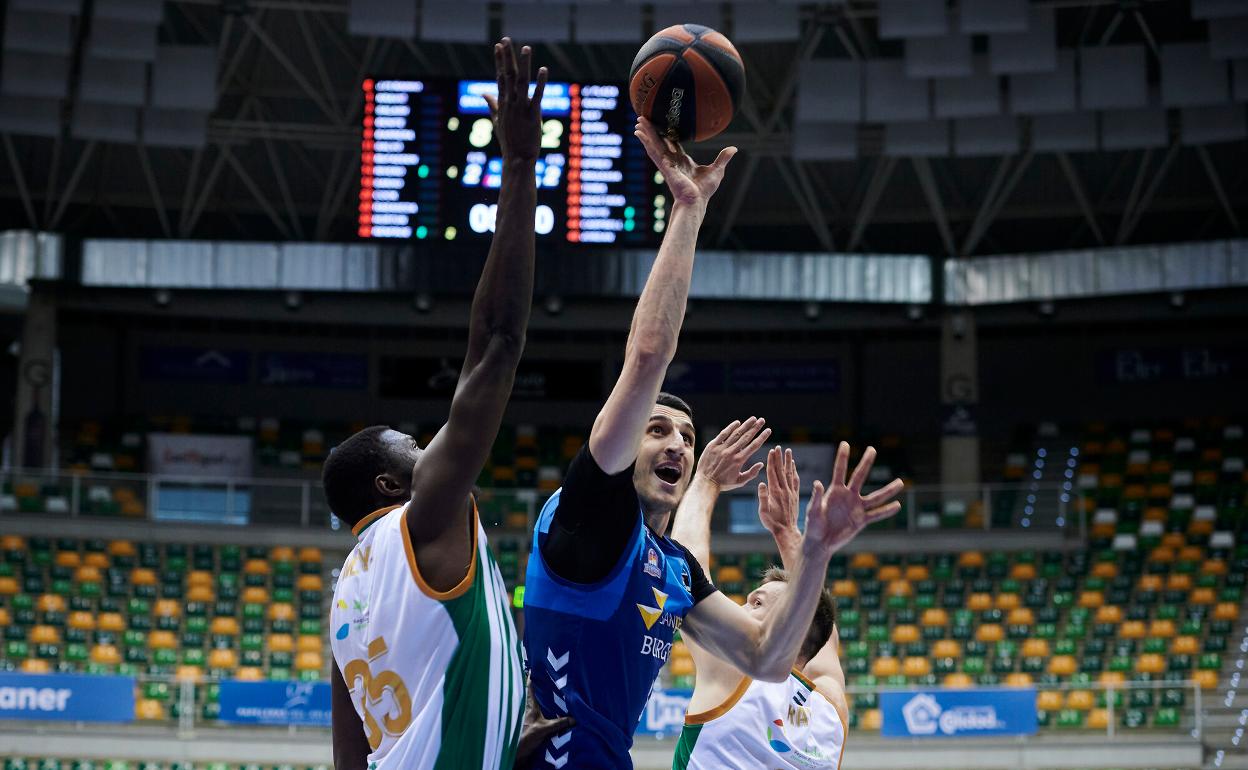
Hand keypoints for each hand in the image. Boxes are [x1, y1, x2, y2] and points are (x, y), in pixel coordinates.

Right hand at [483, 38, 547, 161]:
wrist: (517, 159)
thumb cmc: (509, 141)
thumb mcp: (497, 121)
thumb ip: (491, 105)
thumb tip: (483, 94)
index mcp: (502, 103)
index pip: (499, 77)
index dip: (499, 61)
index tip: (498, 45)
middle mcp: (509, 103)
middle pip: (507, 75)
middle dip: (507, 57)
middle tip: (506, 39)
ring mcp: (520, 109)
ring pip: (521, 82)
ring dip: (523, 64)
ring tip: (526, 48)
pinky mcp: (532, 115)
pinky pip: (536, 96)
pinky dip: (540, 83)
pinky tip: (543, 70)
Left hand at [516, 678, 574, 768]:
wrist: (516, 752)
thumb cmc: (525, 737)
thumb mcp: (544, 729)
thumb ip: (559, 723)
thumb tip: (574, 719)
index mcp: (530, 706)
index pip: (530, 688)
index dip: (531, 678)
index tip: (534, 668)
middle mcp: (528, 710)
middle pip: (531, 694)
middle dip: (537, 687)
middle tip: (545, 678)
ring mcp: (528, 718)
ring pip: (533, 704)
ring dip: (539, 699)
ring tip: (548, 693)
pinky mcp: (529, 726)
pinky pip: (536, 714)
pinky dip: (541, 711)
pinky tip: (548, 712)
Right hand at [634, 117, 735, 207]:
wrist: (696, 201)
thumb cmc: (704, 190)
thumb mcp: (717, 170)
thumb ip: (723, 158)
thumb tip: (734, 149)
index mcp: (682, 161)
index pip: (672, 144)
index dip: (666, 134)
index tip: (661, 124)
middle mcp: (672, 160)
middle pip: (660, 141)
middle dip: (653, 130)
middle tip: (645, 118)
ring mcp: (666, 163)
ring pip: (654, 144)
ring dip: (646, 132)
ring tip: (638, 120)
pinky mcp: (663, 165)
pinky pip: (653, 151)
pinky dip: (646, 141)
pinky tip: (639, 133)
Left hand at [694, 417, 770, 491]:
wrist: (705, 482)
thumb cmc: (723, 483)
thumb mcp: (739, 481)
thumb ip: (752, 473)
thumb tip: (761, 464)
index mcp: (739, 461)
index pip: (754, 446)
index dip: (762, 437)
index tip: (768, 430)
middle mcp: (731, 453)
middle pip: (746, 437)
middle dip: (755, 428)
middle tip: (762, 420)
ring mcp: (721, 448)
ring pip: (736, 434)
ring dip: (745, 425)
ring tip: (753, 419)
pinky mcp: (712, 446)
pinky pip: (723, 434)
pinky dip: (730, 428)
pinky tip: (737, 422)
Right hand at [757, 446, 798, 539]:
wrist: (786, 531)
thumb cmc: (772, 523)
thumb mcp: (763, 512)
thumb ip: (762, 497)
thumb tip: (761, 483)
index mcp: (775, 492)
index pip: (773, 473)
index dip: (772, 461)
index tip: (771, 451)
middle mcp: (784, 490)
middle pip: (781, 471)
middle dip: (779, 458)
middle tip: (779, 447)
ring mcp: (791, 493)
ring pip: (790, 474)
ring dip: (788, 462)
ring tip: (788, 451)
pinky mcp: (795, 496)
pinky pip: (796, 481)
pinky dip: (795, 472)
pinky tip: (794, 466)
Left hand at [802, 442, 904, 558]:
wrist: (820, 542)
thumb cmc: (813, 526)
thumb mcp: (813, 511)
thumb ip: (816, 498)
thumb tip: (817, 483)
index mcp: (834, 491)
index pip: (840, 471)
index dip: (842, 457)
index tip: (845, 443)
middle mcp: (848, 496)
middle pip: (859, 476)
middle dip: (865, 463)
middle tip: (872, 449)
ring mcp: (856, 507)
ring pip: (875, 497)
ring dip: (888, 490)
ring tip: (901, 482)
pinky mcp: (861, 521)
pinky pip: (876, 515)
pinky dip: (887, 511)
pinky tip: (898, 506)